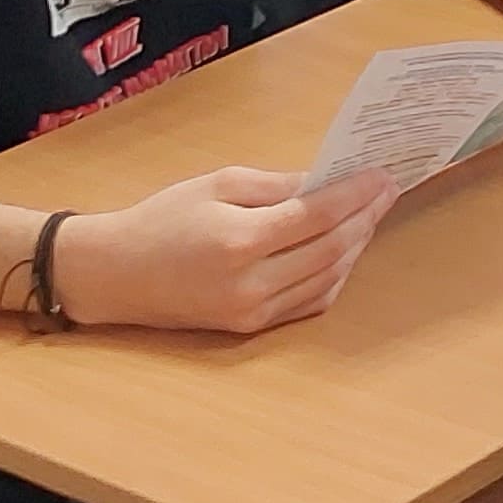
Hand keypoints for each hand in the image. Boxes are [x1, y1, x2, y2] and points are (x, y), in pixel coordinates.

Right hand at [50, 164, 394, 333]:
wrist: (116, 274)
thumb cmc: (163, 218)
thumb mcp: (217, 184)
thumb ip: (276, 185)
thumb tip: (326, 180)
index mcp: (239, 241)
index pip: (316, 216)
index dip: (355, 194)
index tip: (381, 175)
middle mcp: (250, 283)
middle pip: (330, 249)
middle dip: (364, 217)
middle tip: (386, 191)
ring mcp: (251, 311)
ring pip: (326, 279)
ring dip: (354, 246)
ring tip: (370, 215)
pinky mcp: (249, 327)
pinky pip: (308, 304)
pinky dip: (333, 277)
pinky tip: (344, 251)